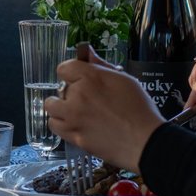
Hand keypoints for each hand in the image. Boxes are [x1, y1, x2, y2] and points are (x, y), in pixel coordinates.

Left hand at [48, 45, 159, 171]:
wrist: (145, 141)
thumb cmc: (139, 110)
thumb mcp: (124, 79)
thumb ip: (102, 65)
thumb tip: (88, 53)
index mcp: (91, 78)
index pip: (64, 68)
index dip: (71, 73)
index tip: (77, 79)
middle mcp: (78, 96)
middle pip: (59, 88)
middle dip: (70, 92)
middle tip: (85, 99)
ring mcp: (74, 117)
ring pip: (51, 107)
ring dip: (60, 108)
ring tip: (74, 112)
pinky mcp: (74, 136)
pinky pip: (55, 127)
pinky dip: (62, 125)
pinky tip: (74, 125)